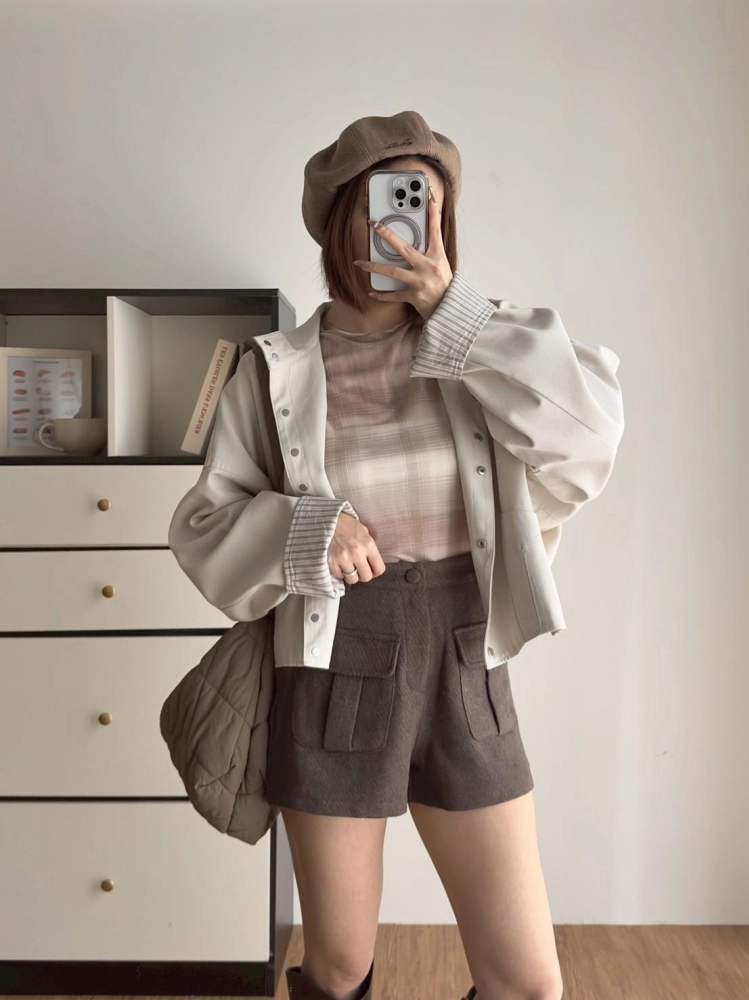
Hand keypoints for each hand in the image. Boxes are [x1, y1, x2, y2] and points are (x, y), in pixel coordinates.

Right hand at [328, 511, 386, 584]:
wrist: (326, 519)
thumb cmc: (346, 524)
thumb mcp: (363, 531)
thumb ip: (369, 548)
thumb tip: (373, 562)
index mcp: (368, 545)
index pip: (379, 569)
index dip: (376, 571)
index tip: (372, 569)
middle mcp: (357, 553)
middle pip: (366, 577)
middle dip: (364, 574)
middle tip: (360, 569)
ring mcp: (343, 559)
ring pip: (352, 579)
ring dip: (351, 574)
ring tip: (349, 566)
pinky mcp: (331, 561)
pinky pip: (339, 576)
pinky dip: (339, 572)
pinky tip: (339, 564)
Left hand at [354, 187, 452, 321]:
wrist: (451, 308)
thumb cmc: (445, 284)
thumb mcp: (442, 264)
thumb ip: (430, 251)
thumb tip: (418, 237)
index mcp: (437, 256)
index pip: (435, 230)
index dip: (433, 213)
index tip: (429, 197)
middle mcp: (428, 267)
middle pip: (404, 248)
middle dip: (387, 235)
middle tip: (374, 225)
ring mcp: (419, 282)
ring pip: (392, 272)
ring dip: (374, 267)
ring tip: (360, 263)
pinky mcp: (413, 296)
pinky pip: (393, 295)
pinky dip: (381, 294)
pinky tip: (370, 291)